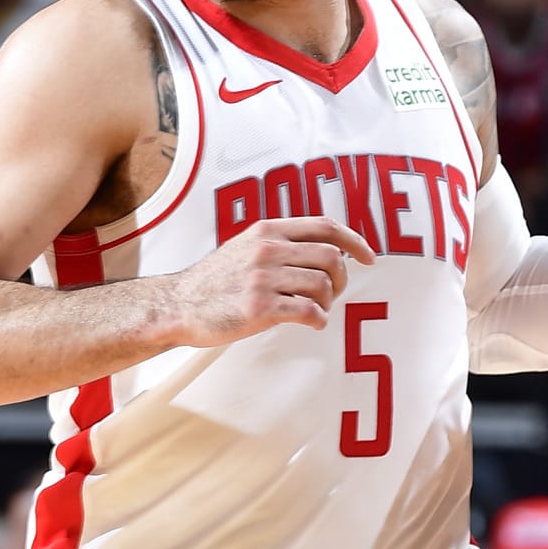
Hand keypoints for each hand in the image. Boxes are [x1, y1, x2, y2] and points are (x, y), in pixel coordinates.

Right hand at [165, 215, 377, 343]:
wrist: (178, 305)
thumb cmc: (214, 281)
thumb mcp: (245, 246)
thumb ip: (280, 243)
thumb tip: (327, 249)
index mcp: (267, 230)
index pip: (325, 226)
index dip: (355, 240)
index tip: (369, 257)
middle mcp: (267, 249)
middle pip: (332, 256)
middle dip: (341, 279)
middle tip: (331, 295)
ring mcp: (263, 278)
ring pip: (323, 284)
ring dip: (328, 302)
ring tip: (316, 310)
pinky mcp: (260, 308)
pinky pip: (309, 311)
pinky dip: (318, 319)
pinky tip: (311, 323)